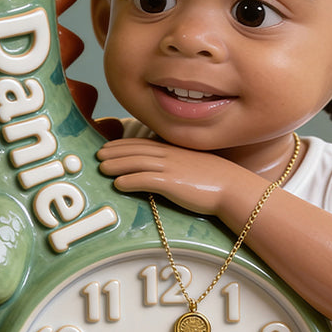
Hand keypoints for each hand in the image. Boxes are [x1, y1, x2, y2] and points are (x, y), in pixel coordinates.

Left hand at [97, 137, 239, 214]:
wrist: (233, 188)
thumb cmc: (217, 180)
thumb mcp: (195, 165)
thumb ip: (179, 164)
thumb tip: (166, 172)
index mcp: (175, 150)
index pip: (144, 143)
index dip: (124, 144)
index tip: (109, 146)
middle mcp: (170, 156)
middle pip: (136, 151)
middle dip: (115, 152)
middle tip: (98, 155)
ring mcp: (170, 168)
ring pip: (137, 163)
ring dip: (117, 165)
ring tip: (102, 169)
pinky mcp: (172, 184)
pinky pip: (146, 180)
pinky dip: (130, 180)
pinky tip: (118, 184)